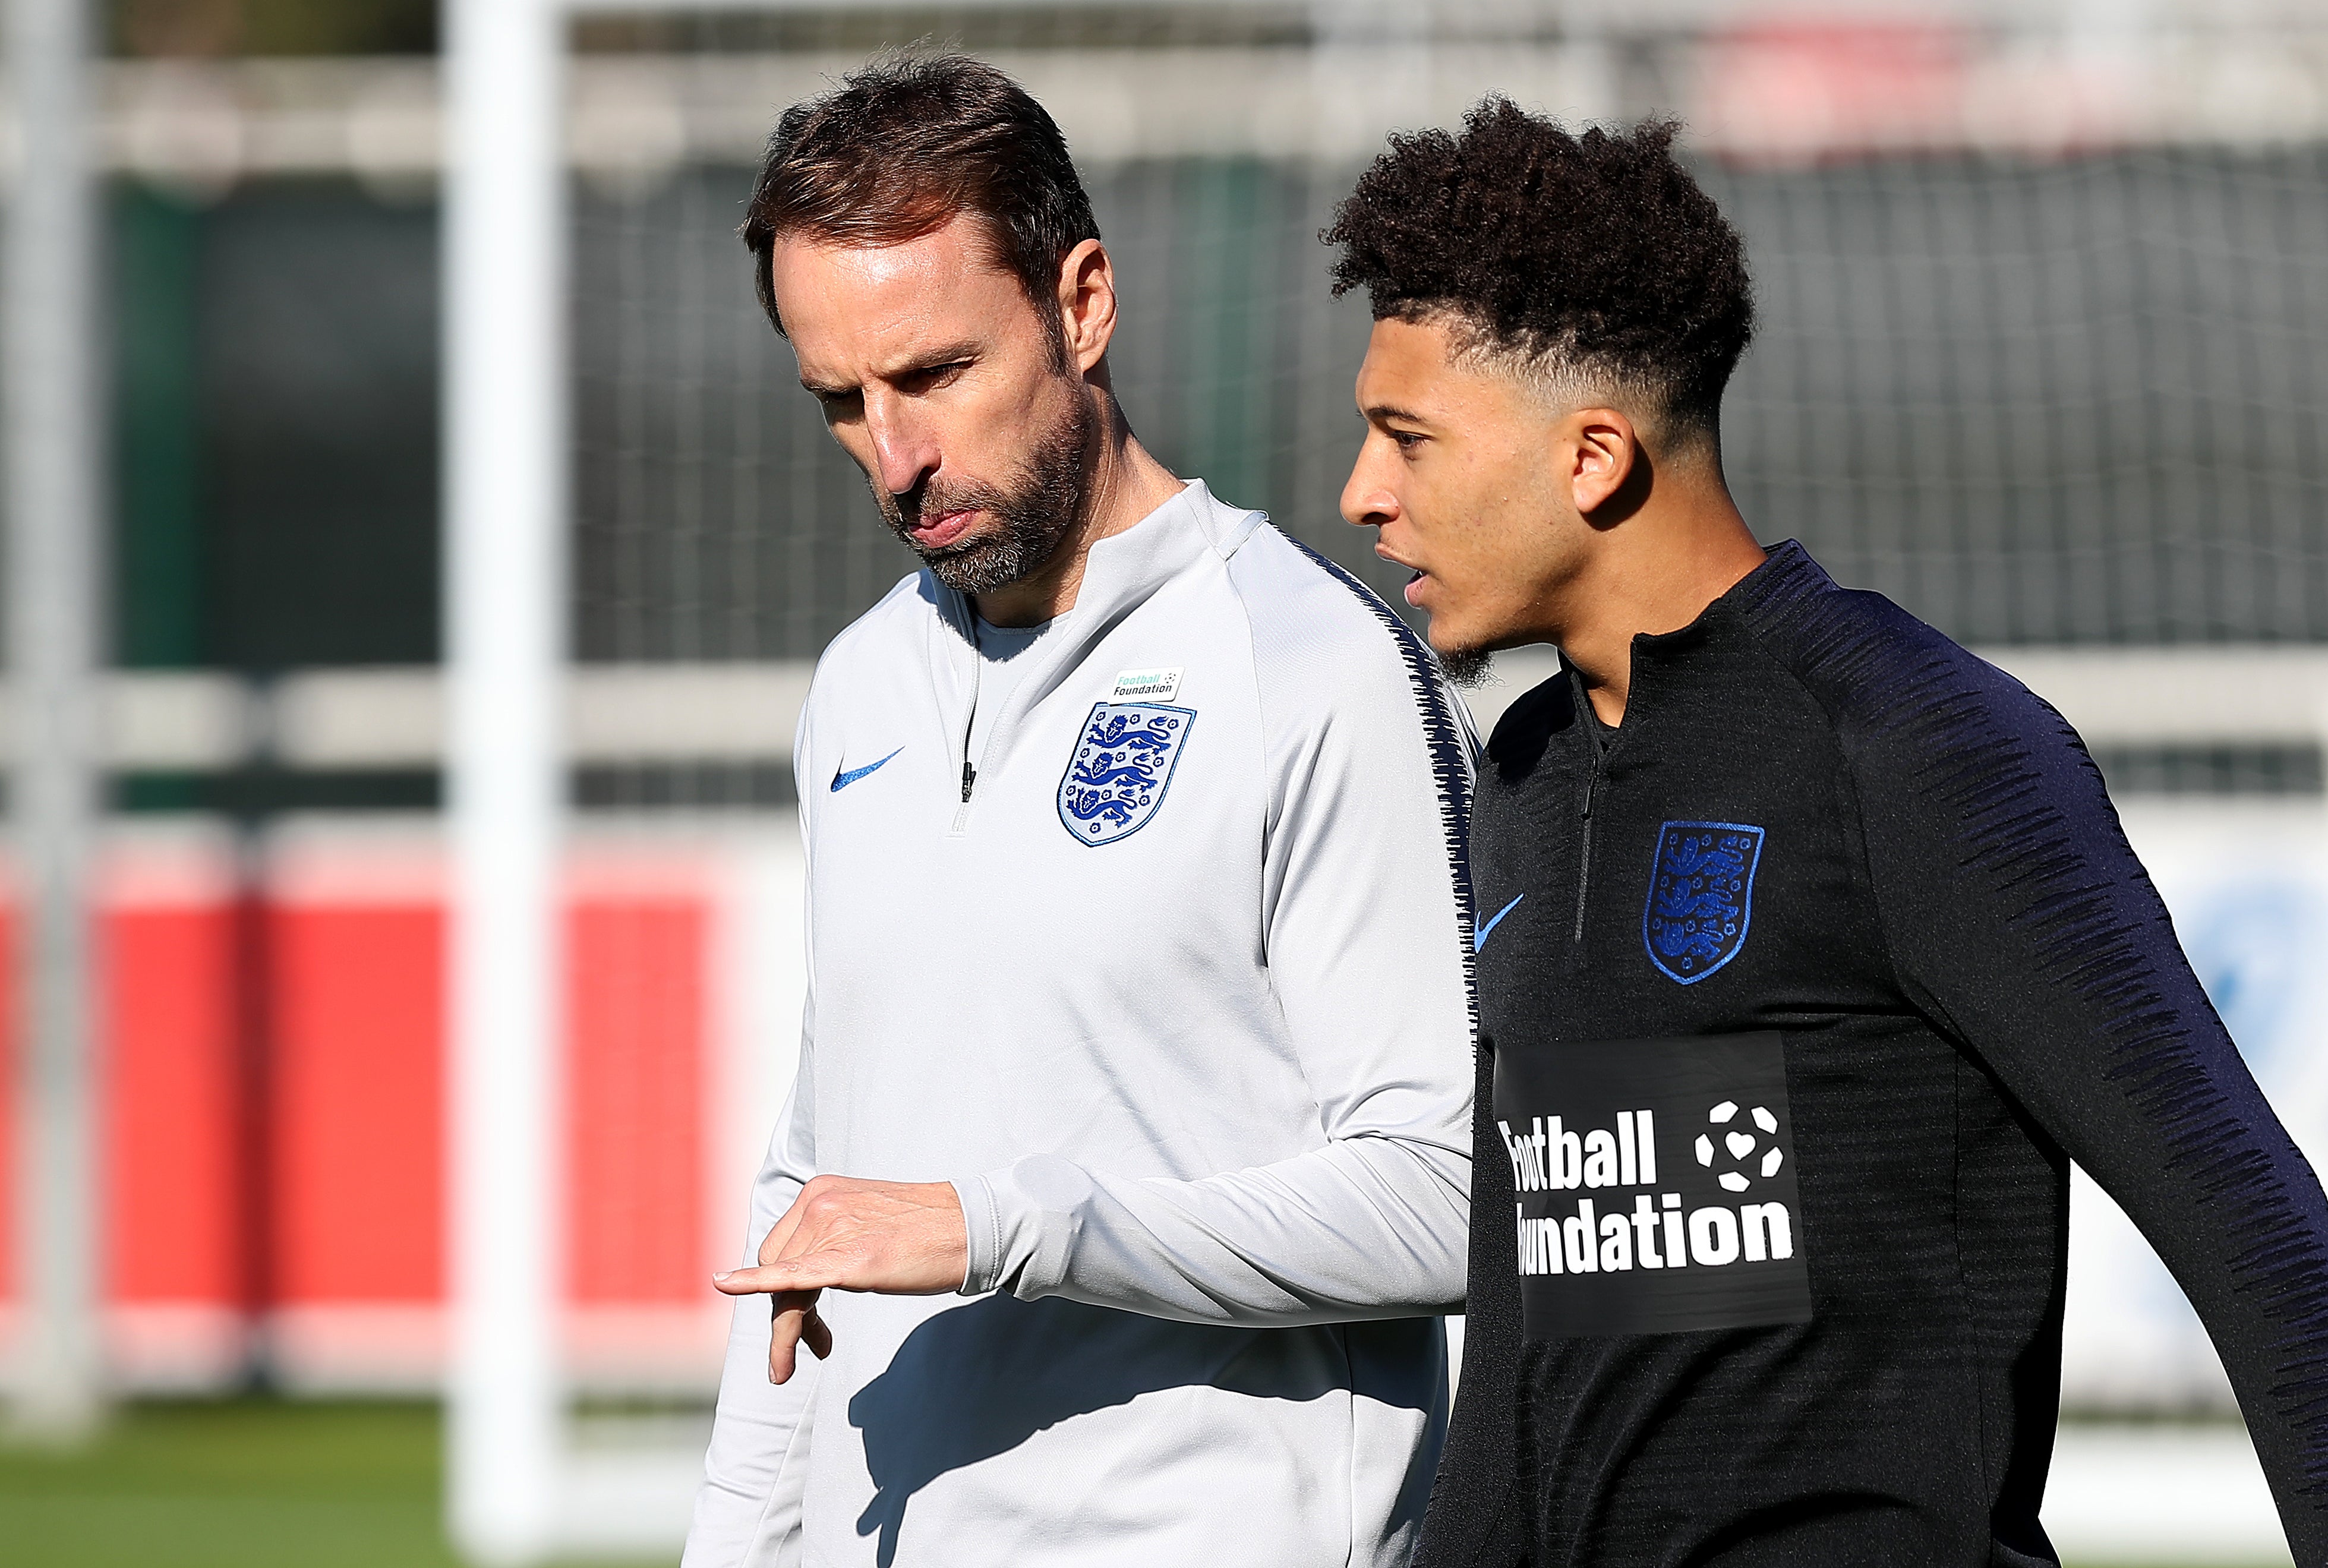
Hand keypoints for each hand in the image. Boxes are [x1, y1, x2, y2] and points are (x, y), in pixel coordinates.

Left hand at [713, 1175, 968, 1383]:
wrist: (970, 1228)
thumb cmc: (927, 1232)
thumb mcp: (867, 1225)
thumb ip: (833, 1239)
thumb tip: (809, 1275)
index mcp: (820, 1192)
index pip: (781, 1248)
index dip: (782, 1289)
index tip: (809, 1323)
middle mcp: (818, 1204)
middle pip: (777, 1268)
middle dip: (788, 1313)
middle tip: (817, 1346)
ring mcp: (832, 1228)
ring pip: (786, 1288)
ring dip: (791, 1329)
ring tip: (815, 1353)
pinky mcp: (848, 1259)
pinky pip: (792, 1276)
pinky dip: (756, 1284)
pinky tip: (727, 1283)